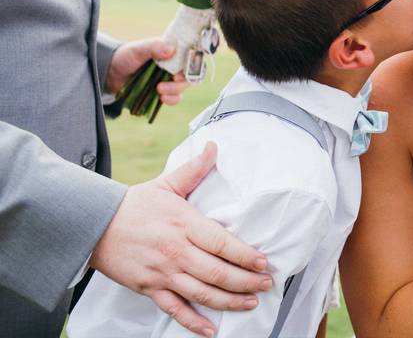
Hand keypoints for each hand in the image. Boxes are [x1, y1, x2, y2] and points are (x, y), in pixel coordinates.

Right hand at [91, 142, 271, 336]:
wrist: (93, 225)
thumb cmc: (134, 204)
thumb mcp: (166, 184)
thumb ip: (194, 169)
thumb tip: (214, 146)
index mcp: (184, 224)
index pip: (222, 243)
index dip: (245, 256)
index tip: (263, 263)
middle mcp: (176, 251)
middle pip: (217, 272)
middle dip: (245, 282)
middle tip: (265, 285)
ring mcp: (162, 272)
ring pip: (201, 293)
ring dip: (229, 302)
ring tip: (250, 304)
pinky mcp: (149, 288)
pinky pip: (174, 310)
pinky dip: (193, 322)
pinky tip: (212, 330)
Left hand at [106, 37, 189, 101]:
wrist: (110, 74)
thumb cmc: (125, 57)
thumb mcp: (138, 49)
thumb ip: (154, 47)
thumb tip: (172, 50)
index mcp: (172, 51)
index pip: (192, 56)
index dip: (192, 63)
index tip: (182, 69)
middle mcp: (174, 64)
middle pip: (190, 73)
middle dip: (181, 81)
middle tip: (169, 82)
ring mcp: (169, 78)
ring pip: (184, 86)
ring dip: (175, 91)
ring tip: (159, 91)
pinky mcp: (164, 91)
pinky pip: (176, 97)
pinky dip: (172, 99)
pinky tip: (162, 99)